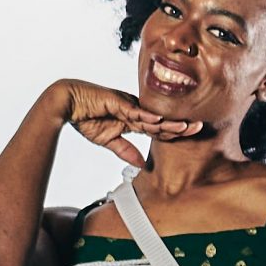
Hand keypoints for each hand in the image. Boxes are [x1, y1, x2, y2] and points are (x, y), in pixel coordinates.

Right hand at [54, 78, 202, 168]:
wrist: (66, 104)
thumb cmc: (85, 117)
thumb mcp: (108, 140)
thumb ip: (125, 151)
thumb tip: (141, 165)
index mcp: (132, 119)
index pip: (157, 128)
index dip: (172, 132)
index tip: (189, 134)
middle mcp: (133, 110)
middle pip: (160, 120)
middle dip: (179, 124)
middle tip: (199, 127)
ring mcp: (126, 105)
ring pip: (151, 116)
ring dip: (168, 121)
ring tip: (185, 126)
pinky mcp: (116, 101)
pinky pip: (133, 110)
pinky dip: (146, 116)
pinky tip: (158, 120)